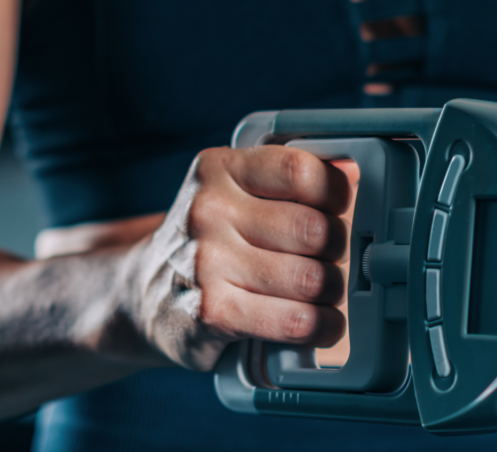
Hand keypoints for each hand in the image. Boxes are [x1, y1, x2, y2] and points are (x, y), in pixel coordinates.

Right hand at [122, 145, 351, 370]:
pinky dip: (320, 326)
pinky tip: (317, 324)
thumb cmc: (207, 241)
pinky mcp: (211, 312)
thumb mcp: (228, 191)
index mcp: (219, 169)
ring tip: (319, 294)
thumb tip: (354, 174)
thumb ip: (281, 181)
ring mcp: (206, 262)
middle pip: (314, 230)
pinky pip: (295, 320)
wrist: (143, 294)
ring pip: (312, 279)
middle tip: (327, 259)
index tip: (335, 211)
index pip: (302, 171)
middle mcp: (208, 210)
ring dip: (329, 294)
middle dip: (336, 251)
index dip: (335, 194)